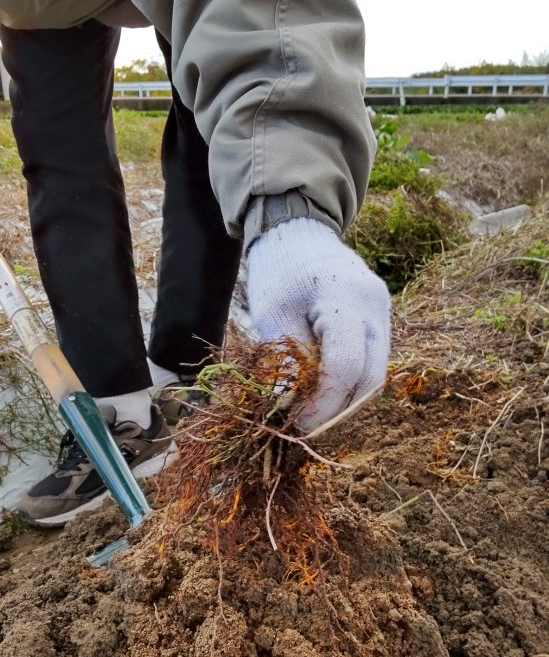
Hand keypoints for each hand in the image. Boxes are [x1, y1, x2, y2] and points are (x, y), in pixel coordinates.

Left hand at [247, 219, 390, 432]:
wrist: (299, 231)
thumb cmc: (280, 270)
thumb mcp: (272, 315)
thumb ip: (285, 361)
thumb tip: (287, 409)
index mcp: (348, 300)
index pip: (345, 367)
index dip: (322, 403)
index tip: (297, 424)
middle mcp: (376, 307)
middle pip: (370, 378)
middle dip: (338, 409)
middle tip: (304, 425)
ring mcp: (384, 313)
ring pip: (375, 373)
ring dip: (345, 399)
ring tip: (311, 409)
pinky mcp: (381, 319)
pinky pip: (372, 359)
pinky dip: (349, 381)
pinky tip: (323, 389)